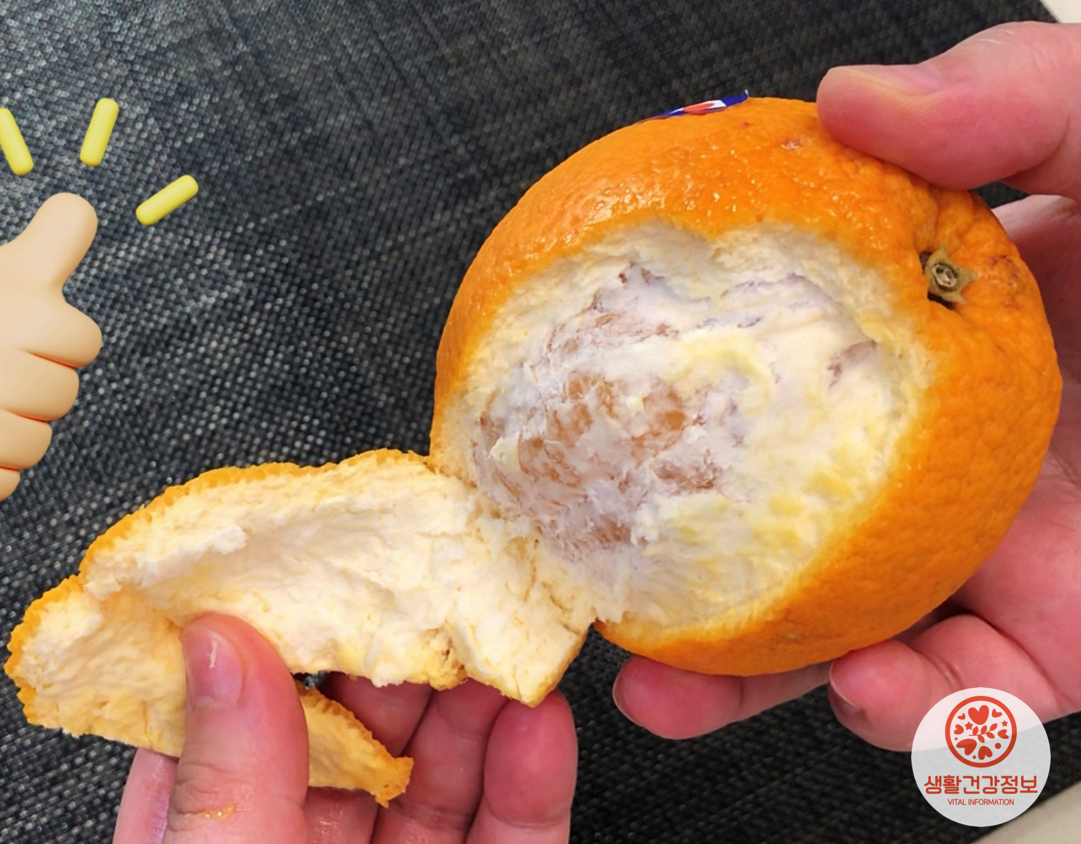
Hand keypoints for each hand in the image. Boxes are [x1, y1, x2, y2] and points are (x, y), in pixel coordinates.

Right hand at [0, 193, 101, 502]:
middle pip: (61, 396)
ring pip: (35, 444)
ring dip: (13, 423)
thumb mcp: (17, 261)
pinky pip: (1, 485)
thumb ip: (63, 233)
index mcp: (30, 317)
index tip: (13, 320)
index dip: (55, 334)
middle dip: (33, 376)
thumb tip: (80, 206)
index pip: (84, 344)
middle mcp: (0, 369)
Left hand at [112, 615, 576, 842]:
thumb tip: (217, 642)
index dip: (269, 633)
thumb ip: (226, 783)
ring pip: (439, 778)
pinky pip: (511, 838)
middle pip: (353, 734)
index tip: (306, 558)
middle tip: (434, 580)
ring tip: (500, 632)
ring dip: (476, 703)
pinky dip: (532, 781)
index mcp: (209, 839)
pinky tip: (540, 725)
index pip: (229, 715)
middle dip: (399, 652)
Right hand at [611, 21, 1080, 749]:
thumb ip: (1005, 95)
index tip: (595, 410)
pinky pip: (969, 698)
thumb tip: (843, 101)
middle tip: (587, 578)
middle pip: (775, 514)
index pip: (775, 366)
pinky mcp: (1068, 634)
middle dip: (671, 561)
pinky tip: (875, 693)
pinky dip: (912, 717)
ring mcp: (1000, 547)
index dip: (677, 395)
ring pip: (841, 626)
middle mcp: (945, 449)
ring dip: (751, 676)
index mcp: (935, 333)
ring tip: (672, 689)